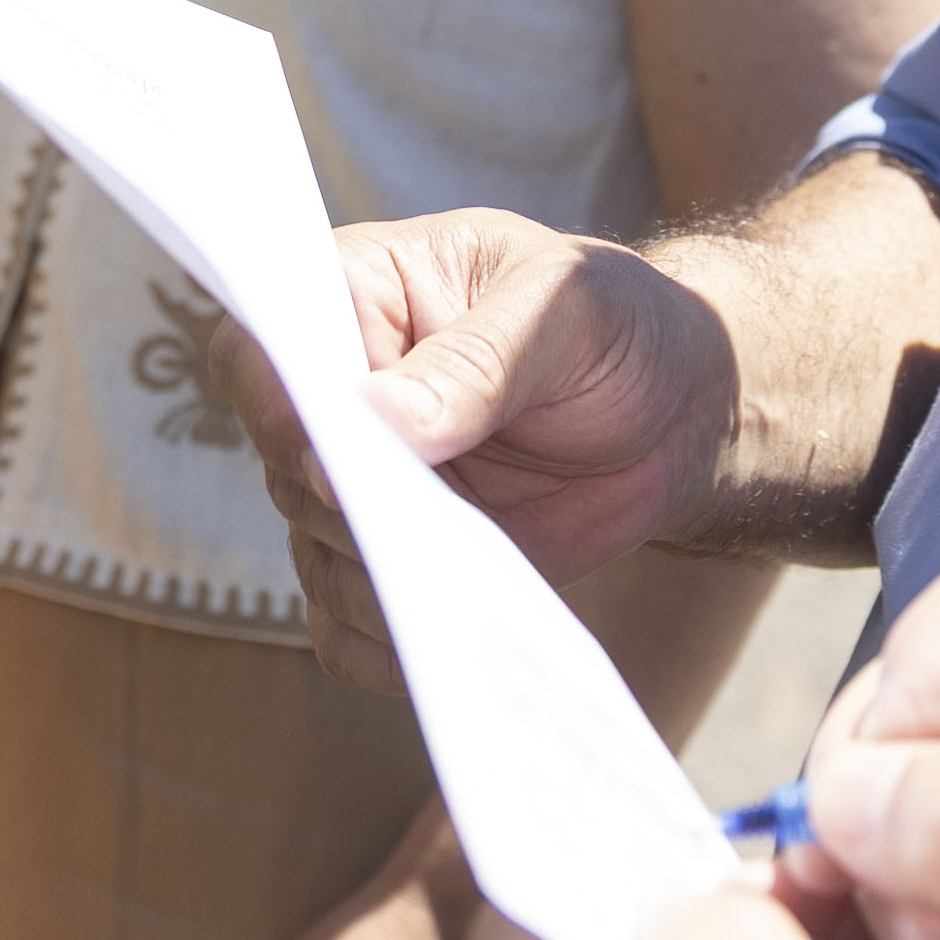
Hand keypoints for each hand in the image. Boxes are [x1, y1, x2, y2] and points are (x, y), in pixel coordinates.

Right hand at [207, 212, 738, 696]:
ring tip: (462, 584)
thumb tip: (371, 422)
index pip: (262, 344)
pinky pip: (349, 626)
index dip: (278, 406)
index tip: (334, 463)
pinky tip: (449, 639)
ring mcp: (365, 484)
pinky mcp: (397, 558)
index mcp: (358, 293)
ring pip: (317, 556)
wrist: (678, 410)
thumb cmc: (617, 325)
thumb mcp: (566, 315)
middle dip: (352, 512)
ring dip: (379, 583)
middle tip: (433, 529)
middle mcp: (341, 394)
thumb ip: (476, 364)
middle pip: (288, 470)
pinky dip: (386, 646)